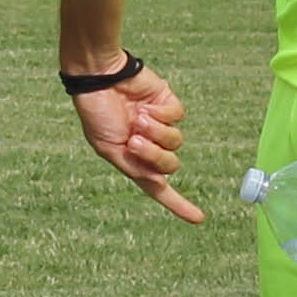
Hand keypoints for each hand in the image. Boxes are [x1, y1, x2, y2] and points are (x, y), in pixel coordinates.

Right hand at [72, 65, 207, 221]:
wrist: (98, 78)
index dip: (179, 204)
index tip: (198, 218)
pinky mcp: (167, 103)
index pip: (159, 187)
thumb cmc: (97, 112)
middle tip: (134, 140)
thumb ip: (134, 166)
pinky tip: (145, 106)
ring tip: (138, 120)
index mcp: (134, 159)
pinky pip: (177, 117)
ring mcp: (160, 124)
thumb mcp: (108, 148)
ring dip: (156, 132)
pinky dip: (161, 114)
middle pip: (170, 166)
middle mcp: (150, 144)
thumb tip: (160, 183)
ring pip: (176, 142)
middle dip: (154, 155)